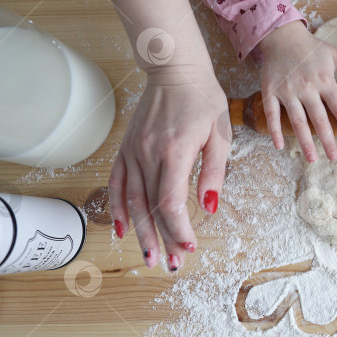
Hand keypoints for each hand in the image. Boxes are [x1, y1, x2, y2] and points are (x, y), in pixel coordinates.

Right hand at [108, 67, 230, 270]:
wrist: (175, 71)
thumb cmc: (203, 101)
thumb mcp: (220, 134)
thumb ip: (214, 172)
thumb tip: (210, 207)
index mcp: (175, 151)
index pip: (171, 201)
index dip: (179, 228)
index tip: (191, 246)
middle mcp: (148, 154)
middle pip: (151, 207)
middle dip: (161, 239)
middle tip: (171, 265)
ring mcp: (133, 151)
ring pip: (132, 200)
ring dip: (140, 231)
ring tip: (149, 256)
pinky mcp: (125, 148)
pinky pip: (117, 183)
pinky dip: (117, 207)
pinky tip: (121, 229)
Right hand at [259, 21, 336, 160]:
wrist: (281, 35)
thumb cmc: (310, 47)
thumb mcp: (334, 54)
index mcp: (325, 80)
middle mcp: (307, 87)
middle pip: (319, 119)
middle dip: (328, 140)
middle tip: (335, 158)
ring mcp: (288, 91)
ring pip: (297, 120)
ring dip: (305, 141)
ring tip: (312, 159)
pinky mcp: (270, 92)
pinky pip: (272, 114)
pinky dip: (274, 130)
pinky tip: (280, 145)